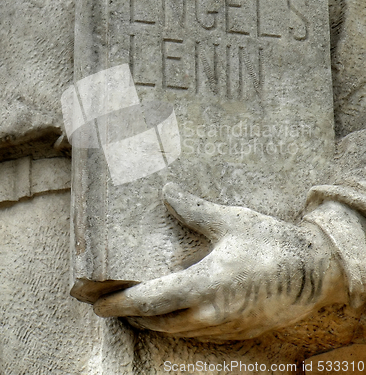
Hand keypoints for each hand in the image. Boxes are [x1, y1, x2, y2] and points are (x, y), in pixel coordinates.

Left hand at [94, 183, 346, 340]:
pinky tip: (174, 313)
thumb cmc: (269, 244)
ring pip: (175, 331)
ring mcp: (222, 326)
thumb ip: (193, 209)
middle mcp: (208, 313)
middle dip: (130, 316)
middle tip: (110, 305)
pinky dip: (176, 325)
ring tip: (136, 311)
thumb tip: (167, 192)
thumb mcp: (229, 221)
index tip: (98, 303)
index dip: (121, 303)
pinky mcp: (234, 331)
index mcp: (203, 285)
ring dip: (152, 322)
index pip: (150, 300)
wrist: (311, 274)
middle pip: (157, 322)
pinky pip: (195, 334)